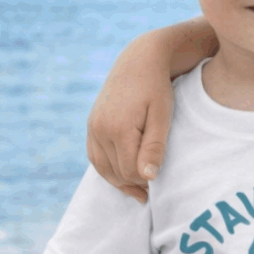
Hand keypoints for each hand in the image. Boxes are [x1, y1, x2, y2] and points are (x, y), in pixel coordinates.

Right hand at [87, 40, 175, 202]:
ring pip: (102, 167)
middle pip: (115, 171)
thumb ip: (155, 147)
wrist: (139, 60)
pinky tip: (122, 175)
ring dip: (119, 181)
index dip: (146, 182)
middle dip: (133, 184)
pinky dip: (107, 169)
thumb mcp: (162, 116)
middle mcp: (99, 130)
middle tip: (152, 193)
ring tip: (139, 192)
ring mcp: (92, 127)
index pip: (130, 171)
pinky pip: (95, 156)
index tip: (161, 186)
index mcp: (118, 129)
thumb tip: (148, 178)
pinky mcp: (91, 124)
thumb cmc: (157, 88)